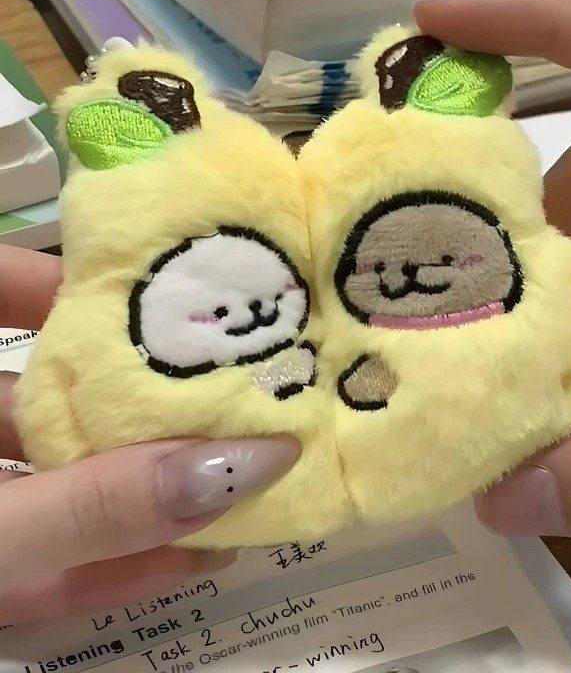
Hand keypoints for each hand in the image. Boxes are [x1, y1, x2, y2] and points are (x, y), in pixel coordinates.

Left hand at [0, 245, 297, 623]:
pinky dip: (116, 566)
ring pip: (64, 490)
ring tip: (245, 475)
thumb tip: (248, 464)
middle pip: (54, 397)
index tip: (160, 277)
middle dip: (145, 393)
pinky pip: (50, 569)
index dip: (68, 274)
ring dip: (149, 491)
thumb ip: (95, 504)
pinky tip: (195, 561)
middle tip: (238, 378)